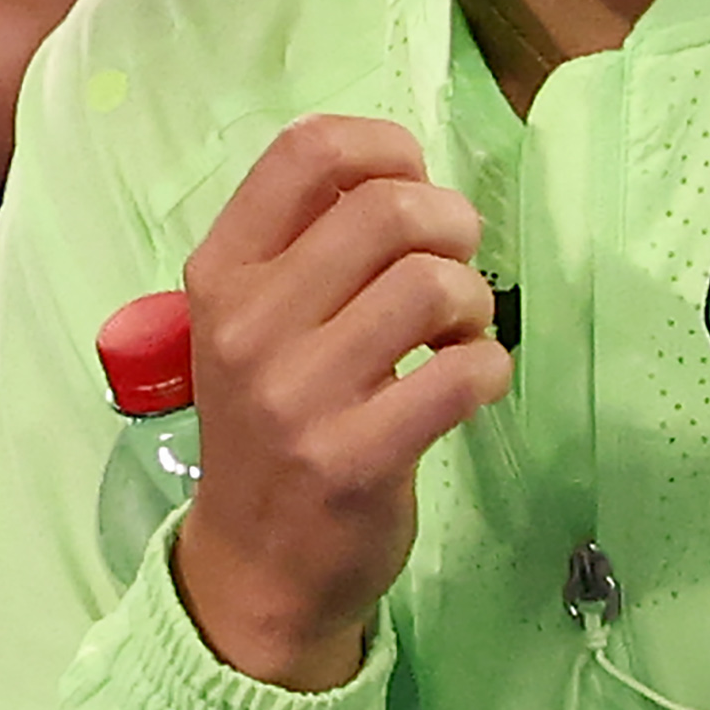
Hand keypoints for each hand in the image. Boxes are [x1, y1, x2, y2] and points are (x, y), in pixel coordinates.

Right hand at [170, 113, 507, 688]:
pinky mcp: (356, 457)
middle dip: (451, 222)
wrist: (255, 564)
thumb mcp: (250, 324)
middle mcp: (249, 322)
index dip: (384, 146)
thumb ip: (304, 248)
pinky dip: (490, 368)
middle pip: (385, 210)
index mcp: (220, 272)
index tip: (413, 180)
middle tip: (457, 259)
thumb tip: (408, 179)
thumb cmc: (269, 424)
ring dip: (473, 300)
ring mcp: (299, 393)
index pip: (303, 152)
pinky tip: (469, 382)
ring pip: (431, 286)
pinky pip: (464, 375)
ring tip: (460, 330)